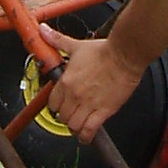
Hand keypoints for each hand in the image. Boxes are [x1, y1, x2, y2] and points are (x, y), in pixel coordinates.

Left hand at [44, 29, 140, 146]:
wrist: (124, 55)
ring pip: (73, 126)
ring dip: (74, 127)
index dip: (56, 106)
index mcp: (66, 81)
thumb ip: (57, 41)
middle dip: (66, 117)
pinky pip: (89, 130)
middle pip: (62, 116)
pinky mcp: (103, 111)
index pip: (52, 102)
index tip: (61, 105)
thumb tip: (43, 30)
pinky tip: (86, 136)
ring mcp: (88, 105)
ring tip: (78, 125)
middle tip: (72, 114)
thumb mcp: (76, 46)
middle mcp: (74, 95)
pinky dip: (85, 137)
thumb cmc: (103, 51)